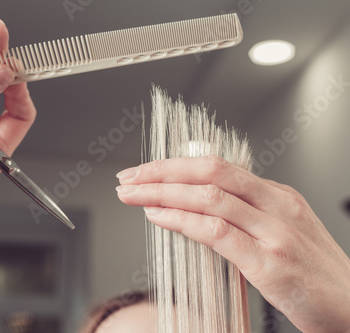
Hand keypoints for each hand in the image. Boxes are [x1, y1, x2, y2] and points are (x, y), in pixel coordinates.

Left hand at [116, 156, 349, 332]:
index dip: (174, 165)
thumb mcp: (281, 231)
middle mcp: (276, 205)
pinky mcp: (270, 263)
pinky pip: (216, 232)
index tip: (145, 170)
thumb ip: (243, 216)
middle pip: (209, 172)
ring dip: (162, 193)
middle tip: (128, 177)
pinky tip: (158, 217)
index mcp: (277, 195)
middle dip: (161, 172)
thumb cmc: (313, 273)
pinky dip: (181, 221)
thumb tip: (194, 209)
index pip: (216, 166)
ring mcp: (274, 232)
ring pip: (208, 197)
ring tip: (133, 195)